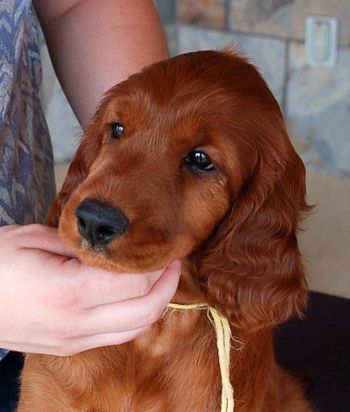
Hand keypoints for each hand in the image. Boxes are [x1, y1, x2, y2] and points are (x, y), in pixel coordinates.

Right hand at [0, 224, 179, 355]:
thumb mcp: (35, 239)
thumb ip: (81, 245)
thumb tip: (117, 247)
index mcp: (70, 292)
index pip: (136, 281)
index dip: (158, 263)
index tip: (166, 246)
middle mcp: (77, 323)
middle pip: (146, 310)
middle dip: (168, 284)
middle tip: (171, 260)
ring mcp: (74, 340)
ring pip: (136, 328)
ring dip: (156, 302)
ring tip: (159, 276)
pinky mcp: (70, 347)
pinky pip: (118, 335)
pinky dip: (137, 315)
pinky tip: (136, 295)